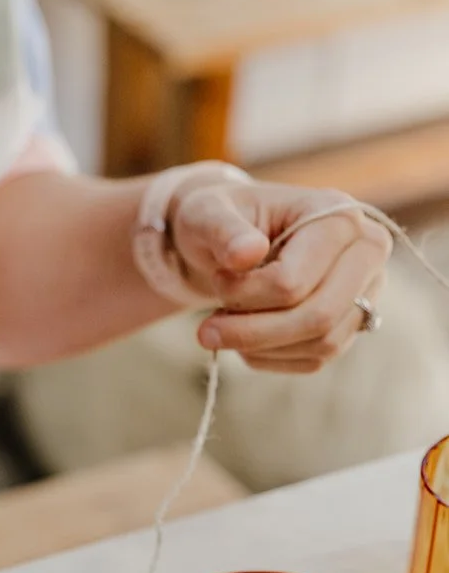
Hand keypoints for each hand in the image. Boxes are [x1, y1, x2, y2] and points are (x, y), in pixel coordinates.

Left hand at [169, 180, 391, 372]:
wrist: (235, 238)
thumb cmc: (223, 220)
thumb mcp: (207, 213)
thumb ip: (222, 229)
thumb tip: (246, 254)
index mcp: (338, 215)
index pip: (294, 280)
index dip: (245, 294)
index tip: (217, 281)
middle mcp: (367, 251)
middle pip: (319, 317)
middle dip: (254, 332)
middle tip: (206, 332)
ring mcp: (366, 290)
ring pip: (322, 344)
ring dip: (262, 347)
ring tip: (225, 328)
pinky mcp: (352, 323)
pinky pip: (315, 359)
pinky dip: (272, 358)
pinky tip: (246, 340)